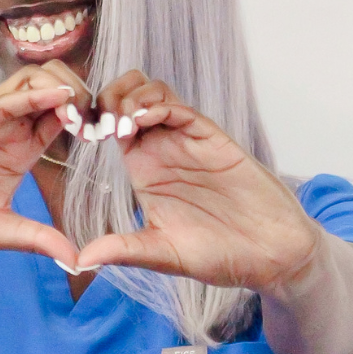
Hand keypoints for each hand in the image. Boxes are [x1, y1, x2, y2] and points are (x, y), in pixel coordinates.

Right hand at [0, 62, 90, 265]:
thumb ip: (34, 238)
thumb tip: (76, 260)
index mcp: (19, 150)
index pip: (64, 118)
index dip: (89, 119)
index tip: (111, 135)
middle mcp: (7, 128)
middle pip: (57, 88)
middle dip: (85, 96)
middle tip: (101, 121)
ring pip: (35, 79)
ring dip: (64, 88)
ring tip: (80, 113)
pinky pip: (4, 97)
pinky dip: (33, 94)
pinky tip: (57, 100)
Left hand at [75, 71, 320, 293]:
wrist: (270, 256)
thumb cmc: (220, 255)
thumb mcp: (163, 254)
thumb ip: (124, 250)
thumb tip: (81, 260)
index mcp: (145, 170)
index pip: (111, 125)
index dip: (94, 120)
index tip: (84, 134)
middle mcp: (164, 150)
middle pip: (128, 97)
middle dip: (109, 98)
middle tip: (103, 121)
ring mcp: (188, 141)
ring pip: (154, 93)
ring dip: (132, 97)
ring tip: (124, 123)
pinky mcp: (213, 139)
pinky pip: (182, 108)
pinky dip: (159, 105)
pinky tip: (144, 121)